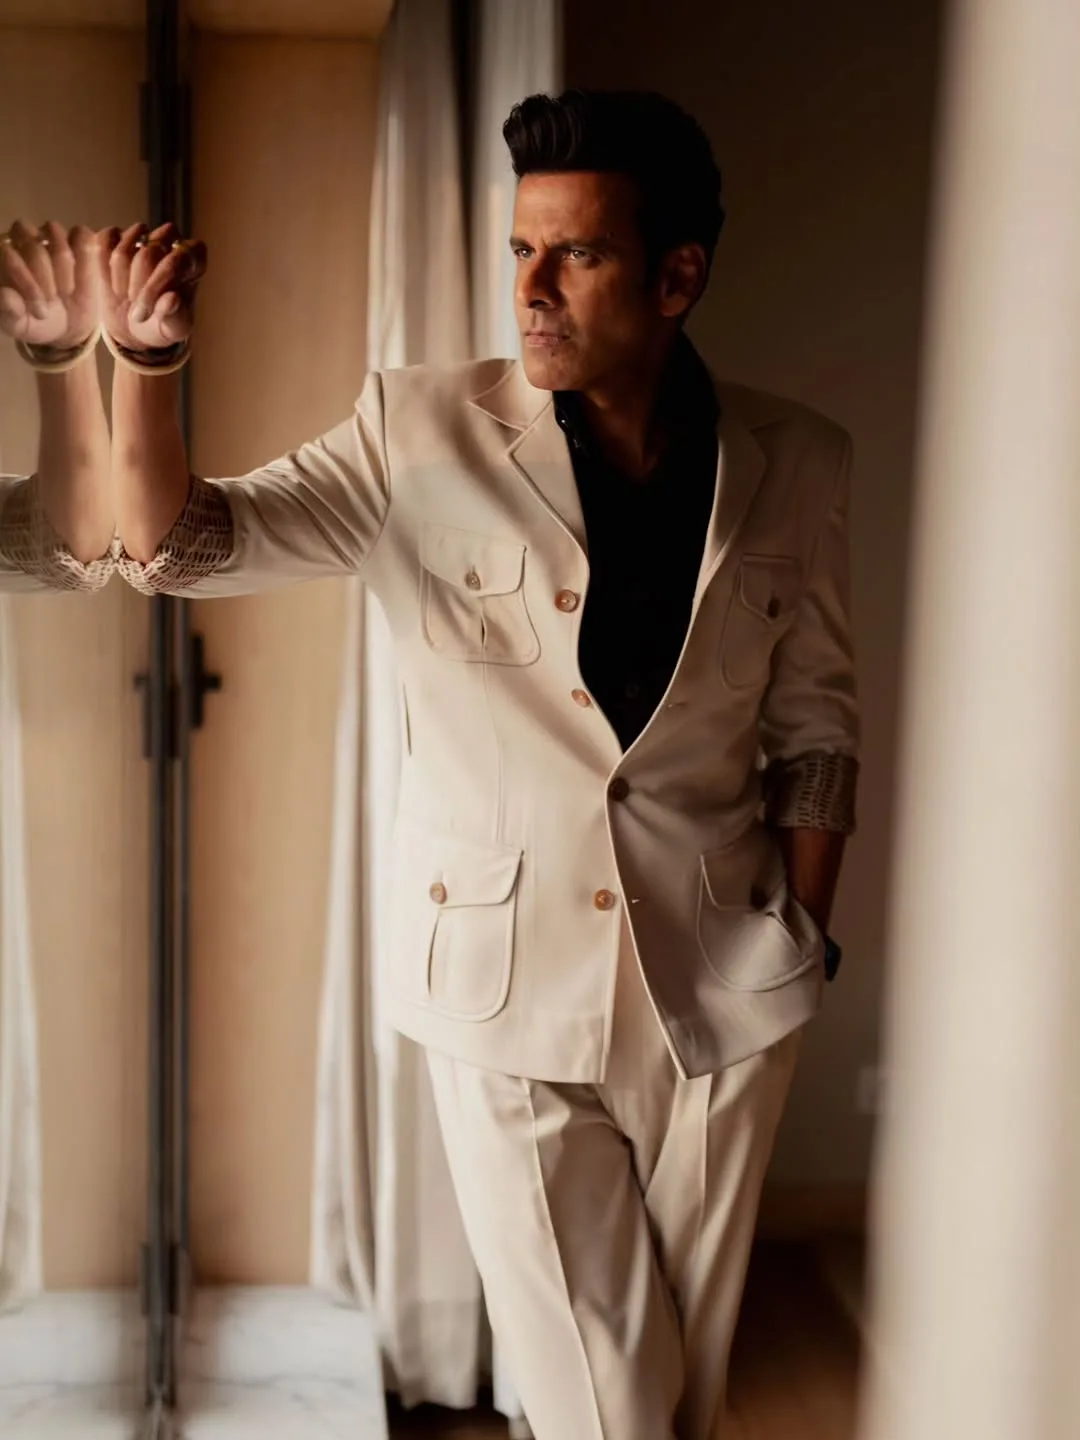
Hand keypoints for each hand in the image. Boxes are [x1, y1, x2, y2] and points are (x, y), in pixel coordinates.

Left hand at [0, 220, 100, 348]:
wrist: (66, 327)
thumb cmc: (34, 320)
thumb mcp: (19, 324)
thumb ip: (8, 311)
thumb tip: (5, 295)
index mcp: (5, 255)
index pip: (8, 252)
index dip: (24, 279)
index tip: (40, 312)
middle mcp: (25, 239)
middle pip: (32, 243)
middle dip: (44, 277)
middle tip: (52, 302)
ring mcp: (52, 237)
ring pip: (54, 231)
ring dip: (64, 263)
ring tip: (67, 290)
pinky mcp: (78, 241)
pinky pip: (81, 234)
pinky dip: (84, 254)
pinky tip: (83, 275)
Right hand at [98, 221, 205, 352]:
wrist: (137, 323)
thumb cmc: (163, 323)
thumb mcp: (173, 328)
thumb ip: (175, 315)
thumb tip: (172, 298)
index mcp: (194, 259)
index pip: (173, 262)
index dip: (153, 289)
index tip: (141, 315)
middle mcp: (171, 240)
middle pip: (148, 254)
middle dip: (137, 288)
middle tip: (136, 312)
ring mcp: (143, 235)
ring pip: (124, 248)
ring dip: (119, 280)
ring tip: (125, 297)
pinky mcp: (117, 235)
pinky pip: (104, 242)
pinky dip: (102, 267)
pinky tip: (111, 282)